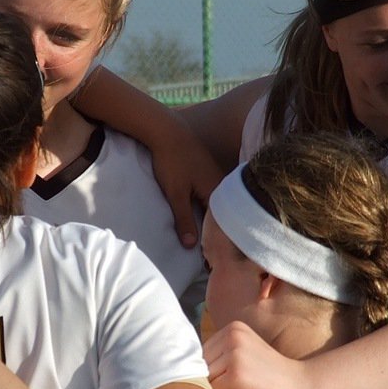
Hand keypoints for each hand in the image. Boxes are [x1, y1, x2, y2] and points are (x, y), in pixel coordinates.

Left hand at [147, 119, 224, 247]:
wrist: (165, 130)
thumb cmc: (171, 162)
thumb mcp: (175, 194)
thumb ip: (184, 219)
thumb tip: (191, 245)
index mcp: (218, 191)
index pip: (222, 223)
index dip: (217, 240)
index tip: (211, 258)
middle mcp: (222, 184)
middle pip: (222, 214)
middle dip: (216, 231)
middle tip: (210, 252)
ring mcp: (215, 176)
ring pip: (217, 204)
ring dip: (211, 218)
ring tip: (205, 236)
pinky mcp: (207, 171)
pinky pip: (211, 195)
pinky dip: (207, 206)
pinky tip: (199, 213)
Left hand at [203, 321, 304, 388]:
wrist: (302, 387)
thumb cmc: (270, 378)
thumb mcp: (244, 355)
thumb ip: (220, 356)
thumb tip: (183, 372)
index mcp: (232, 328)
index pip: (201, 354)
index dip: (212, 372)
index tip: (234, 379)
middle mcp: (231, 336)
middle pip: (199, 366)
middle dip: (212, 383)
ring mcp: (233, 355)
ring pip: (204, 381)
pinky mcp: (235, 376)